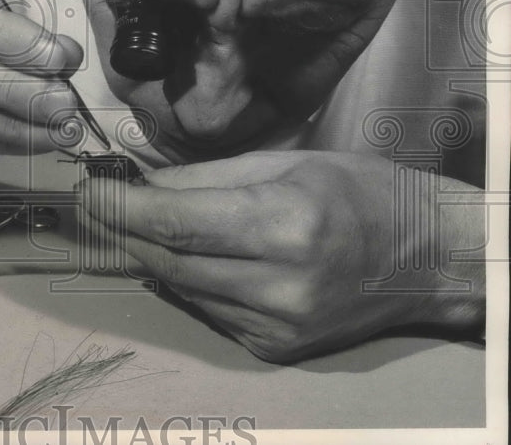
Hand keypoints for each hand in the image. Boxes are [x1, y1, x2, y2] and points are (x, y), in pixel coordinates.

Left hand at [80, 150, 483, 361]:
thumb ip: (205, 178)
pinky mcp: (274, 347)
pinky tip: (181, 256)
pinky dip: (184, 280)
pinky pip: (206, 309)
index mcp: (284, 225)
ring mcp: (277, 326)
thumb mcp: (284, 162)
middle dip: (123, 231)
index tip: (85, 191)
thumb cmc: (359, 192)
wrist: (425, 259)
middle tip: (96, 204)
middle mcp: (279, 285)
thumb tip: (140, 184)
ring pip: (180, 288)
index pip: (175, 222)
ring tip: (131, 223)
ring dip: (148, 256)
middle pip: (168, 261)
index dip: (119, 208)